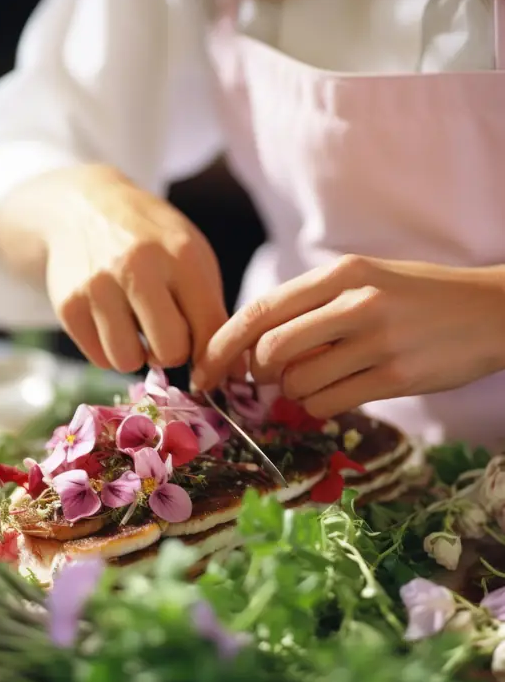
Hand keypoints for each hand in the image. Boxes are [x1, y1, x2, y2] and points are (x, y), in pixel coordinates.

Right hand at [0, 165, 227, 372]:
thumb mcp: (190, 255)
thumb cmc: (150, 241)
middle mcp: (137, 267)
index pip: (209, 330)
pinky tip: (111, 320)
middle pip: (170, 352)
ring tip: (136, 325)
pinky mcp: (69, 304)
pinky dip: (109, 349)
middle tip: (165, 332)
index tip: (205, 358)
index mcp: (181, 254)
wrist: (82, 208)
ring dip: (136, 353)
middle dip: (171, 352)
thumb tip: (232, 372)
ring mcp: (98, 285)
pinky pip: (100, 358)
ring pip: (128, 361)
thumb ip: (211, 309)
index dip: (211, 354)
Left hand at [192, 255, 504, 416]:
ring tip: (318, 382)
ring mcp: (377, 341)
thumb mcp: (365, 280)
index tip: (206, 372)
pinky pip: (330, 404)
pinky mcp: (396, 378)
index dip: (223, 346)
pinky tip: (338, 394)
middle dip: (255, 376)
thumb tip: (256, 348)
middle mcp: (355, 303)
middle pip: (270, 351)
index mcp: (340, 273)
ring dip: (294, 394)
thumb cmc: (418, 297)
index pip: (260, 310)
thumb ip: (312, 306)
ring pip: (298, 384)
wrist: (490, 311)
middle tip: (264, 382)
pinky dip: (320, 407)